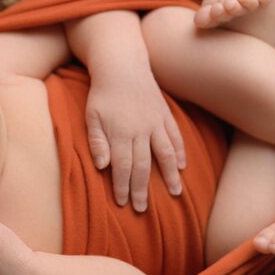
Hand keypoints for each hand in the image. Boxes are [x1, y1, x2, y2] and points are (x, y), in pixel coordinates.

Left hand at [85, 72, 185, 211]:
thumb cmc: (102, 93)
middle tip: (142, 209)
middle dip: (142, 189)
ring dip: (170, 176)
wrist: (122, 65)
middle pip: (143, 166)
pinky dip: (180, 152)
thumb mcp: (91, 116)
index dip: (122, 186)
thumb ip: (97, 142)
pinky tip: (182, 166)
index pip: (122, 166)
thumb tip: (102, 166)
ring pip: (165, 154)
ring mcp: (155, 122)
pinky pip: (176, 136)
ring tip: (175, 193)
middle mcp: (140, 130)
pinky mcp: (165, 114)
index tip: (123, 203)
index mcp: (120, 133)